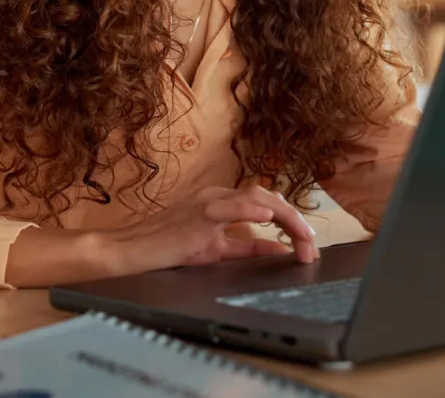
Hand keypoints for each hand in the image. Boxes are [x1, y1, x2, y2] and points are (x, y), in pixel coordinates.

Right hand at [102, 185, 319, 277]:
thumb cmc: (168, 248)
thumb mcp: (216, 250)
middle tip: (312, 245)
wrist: (132, 250)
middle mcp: (219, 195)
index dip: (291, 221)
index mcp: (223, 201)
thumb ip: (247, 247)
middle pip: (268, 197)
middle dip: (295, 220)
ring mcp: (209, 200)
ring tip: (303, 235)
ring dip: (284, 217)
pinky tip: (268, 216)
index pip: (267, 204)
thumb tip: (277, 249)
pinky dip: (251, 209)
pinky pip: (229, 207)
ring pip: (256, 198)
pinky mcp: (198, 213)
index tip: (307, 244)